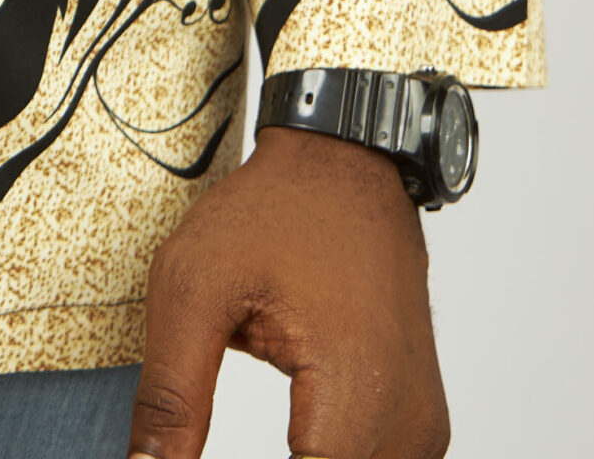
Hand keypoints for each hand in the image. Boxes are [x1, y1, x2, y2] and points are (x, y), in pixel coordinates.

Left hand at [126, 126, 447, 458]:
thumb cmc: (273, 212)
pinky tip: (293, 442)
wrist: (346, 165)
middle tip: (204, 426)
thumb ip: (170, 392)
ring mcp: (422, 425)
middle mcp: (407, 419)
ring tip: (246, 422)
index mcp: (356, 386)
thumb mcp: (194, 286)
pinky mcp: (421, 422)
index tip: (188, 456)